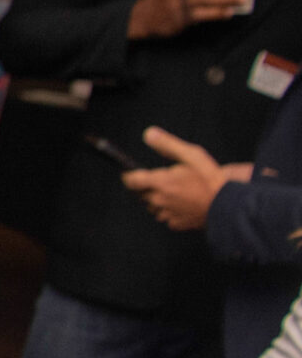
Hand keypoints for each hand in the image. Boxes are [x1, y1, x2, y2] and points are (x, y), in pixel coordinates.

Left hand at [122, 125, 236, 231]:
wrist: (228, 204)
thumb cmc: (211, 179)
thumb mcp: (191, 155)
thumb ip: (167, 144)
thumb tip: (148, 134)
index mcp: (160, 183)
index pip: (131, 180)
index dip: (129, 176)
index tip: (131, 173)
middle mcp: (159, 200)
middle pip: (141, 194)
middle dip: (147, 187)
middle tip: (163, 180)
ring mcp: (167, 213)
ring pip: (152, 206)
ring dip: (157, 199)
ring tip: (174, 192)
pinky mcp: (176, 223)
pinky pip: (165, 216)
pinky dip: (169, 210)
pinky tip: (182, 204)